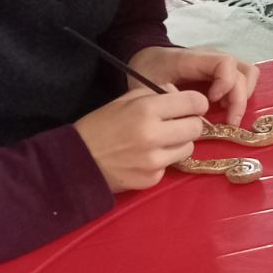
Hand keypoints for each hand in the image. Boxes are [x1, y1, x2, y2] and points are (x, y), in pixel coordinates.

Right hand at [76, 87, 209, 193]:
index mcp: (146, 110)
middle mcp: (154, 135)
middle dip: (190, 123)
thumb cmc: (100, 126)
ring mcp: (154, 160)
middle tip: (177, 124)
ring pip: (188, 148)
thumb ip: (155, 94)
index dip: (197, 103)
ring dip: (179, 143)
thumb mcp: (124, 101)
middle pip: (197, 127)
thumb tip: (180, 95)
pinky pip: (170, 166)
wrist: (75, 162)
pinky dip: (163, 161)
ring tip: (159, 141)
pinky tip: (145, 158)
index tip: (192, 106)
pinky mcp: (152, 179)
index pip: (194, 102)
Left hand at [128, 46, 258, 125]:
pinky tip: (225, 110)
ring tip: (229, 115)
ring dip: (244, 97)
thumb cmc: (146, 72)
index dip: (225, 83)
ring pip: (249, 75)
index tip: (211, 101)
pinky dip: (241, 96)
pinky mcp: (223, 74)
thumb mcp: (146, 86)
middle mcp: (212, 59)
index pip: (224, 63)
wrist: (146, 59)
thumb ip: (164, 99)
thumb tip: (186, 113)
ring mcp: (220, 65)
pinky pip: (243, 80)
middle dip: (240, 99)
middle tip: (228, 121)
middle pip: (243, 72)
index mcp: (193, 58)